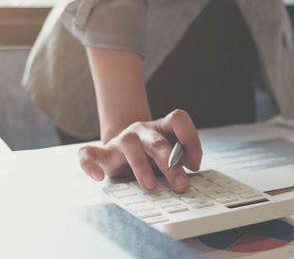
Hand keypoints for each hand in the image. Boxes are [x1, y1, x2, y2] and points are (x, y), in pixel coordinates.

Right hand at [78, 109, 201, 192]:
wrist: (127, 152)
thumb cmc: (154, 156)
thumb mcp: (172, 154)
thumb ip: (185, 157)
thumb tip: (193, 167)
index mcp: (162, 127)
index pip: (178, 119)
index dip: (190, 138)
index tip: (194, 164)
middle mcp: (142, 130)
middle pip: (157, 141)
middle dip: (170, 164)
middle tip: (180, 185)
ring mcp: (121, 140)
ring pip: (129, 143)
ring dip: (141, 166)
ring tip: (150, 186)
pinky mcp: (103, 154)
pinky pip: (87, 153)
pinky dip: (89, 165)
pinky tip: (98, 177)